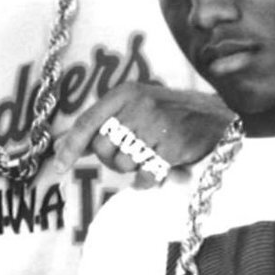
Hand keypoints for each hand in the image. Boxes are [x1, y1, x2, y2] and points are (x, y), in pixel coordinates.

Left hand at [65, 82, 234, 184]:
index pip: (88, 122)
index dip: (70, 147)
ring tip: (151, 156)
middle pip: (102, 149)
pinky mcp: (172, 145)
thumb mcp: (134, 109)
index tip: (59, 167)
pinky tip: (157, 171)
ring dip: (133, 169)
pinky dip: (147, 180)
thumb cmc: (169, 116)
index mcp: (126, 93)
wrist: (217, 119)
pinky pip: (144, 175)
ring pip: (123, 164)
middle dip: (112, 160)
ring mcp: (157, 124)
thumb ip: (98, 125)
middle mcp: (139, 105)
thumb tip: (57, 143)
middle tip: (133, 153)